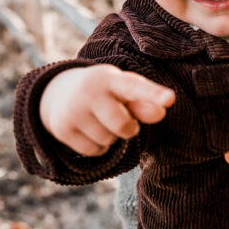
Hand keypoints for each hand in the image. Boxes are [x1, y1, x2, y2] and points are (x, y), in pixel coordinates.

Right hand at [39, 64, 174, 155]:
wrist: (58, 93)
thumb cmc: (104, 93)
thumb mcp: (122, 91)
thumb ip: (144, 101)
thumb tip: (160, 113)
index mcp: (110, 78)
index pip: (134, 87)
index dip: (153, 94)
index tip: (170, 99)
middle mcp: (89, 91)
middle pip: (124, 126)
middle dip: (128, 128)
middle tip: (119, 116)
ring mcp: (73, 111)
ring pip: (109, 141)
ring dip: (111, 137)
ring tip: (100, 120)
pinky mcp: (62, 130)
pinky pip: (95, 151)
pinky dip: (98, 146)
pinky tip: (90, 131)